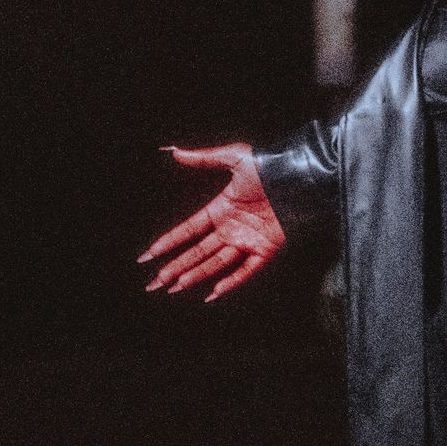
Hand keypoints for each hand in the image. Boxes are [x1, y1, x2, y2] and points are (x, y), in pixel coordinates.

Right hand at [139, 143, 286, 302]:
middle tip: (153, 284)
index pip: (188, 230)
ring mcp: (247, 240)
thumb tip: (175, 151)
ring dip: (195, 275)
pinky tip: (212, 293)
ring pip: (215, 263)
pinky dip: (230, 282)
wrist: (298, 176)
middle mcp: (231, 228)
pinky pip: (245, 270)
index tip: (148, 255)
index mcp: (221, 209)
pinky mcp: (266, 249)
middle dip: (174, 267)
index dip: (168, 242)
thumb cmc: (268, 165)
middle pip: (197, 252)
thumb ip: (204, 158)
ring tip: (174, 287)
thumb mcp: (234, 157)